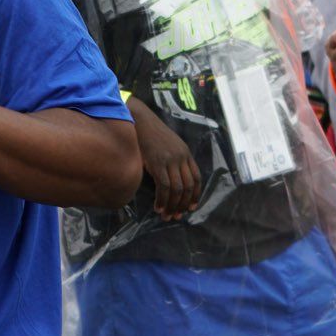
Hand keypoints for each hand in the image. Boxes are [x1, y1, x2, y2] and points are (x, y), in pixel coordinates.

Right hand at [130, 100, 199, 220]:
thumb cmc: (149, 133)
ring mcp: (170, 160)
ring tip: (166, 215)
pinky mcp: (158, 163)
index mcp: (186, 153)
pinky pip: (164, 187)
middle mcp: (181, 157)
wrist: (138, 119)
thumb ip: (172, 160)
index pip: (197, 178)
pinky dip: (162, 200)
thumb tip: (169, 180)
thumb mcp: (167, 144)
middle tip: (176, 216)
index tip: (190, 208)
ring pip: (177, 189)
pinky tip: (158, 207)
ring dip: (172, 206)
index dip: (195, 195)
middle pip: (188, 186)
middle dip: (183, 205)